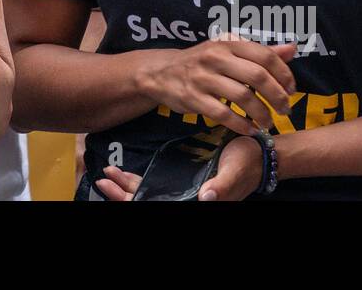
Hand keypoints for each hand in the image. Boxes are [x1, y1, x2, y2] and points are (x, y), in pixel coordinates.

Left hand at [94, 135, 264, 200]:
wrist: (259, 154)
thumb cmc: (248, 162)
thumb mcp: (235, 171)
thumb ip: (222, 185)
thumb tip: (207, 197)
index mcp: (199, 202)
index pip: (159, 207)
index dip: (133, 200)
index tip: (113, 188)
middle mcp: (188, 199)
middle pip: (147, 202)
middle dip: (122, 194)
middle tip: (102, 178)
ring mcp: (184, 191)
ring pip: (149, 194)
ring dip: (126, 187)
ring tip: (108, 174)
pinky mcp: (184, 181)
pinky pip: (156, 185)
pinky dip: (139, 181)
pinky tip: (125, 174)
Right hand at [135, 34, 297, 134]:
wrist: (162, 73)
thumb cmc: (203, 61)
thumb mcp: (228, 50)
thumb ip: (260, 52)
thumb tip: (292, 49)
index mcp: (228, 44)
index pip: (265, 56)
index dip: (284, 74)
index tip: (291, 90)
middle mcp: (216, 58)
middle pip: (257, 76)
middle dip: (277, 97)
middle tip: (285, 110)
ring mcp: (203, 78)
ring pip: (242, 97)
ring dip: (262, 114)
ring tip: (268, 122)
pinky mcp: (193, 98)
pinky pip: (223, 114)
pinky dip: (241, 124)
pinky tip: (250, 129)